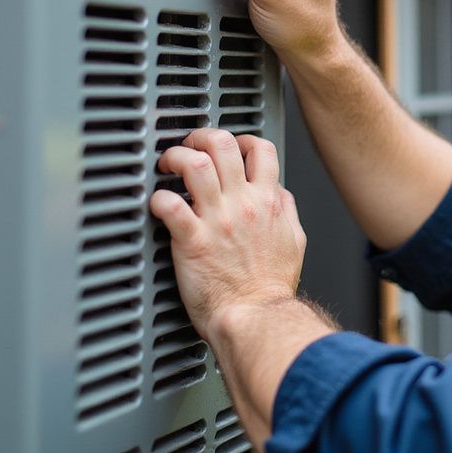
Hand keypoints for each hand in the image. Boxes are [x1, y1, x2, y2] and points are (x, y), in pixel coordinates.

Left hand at [149, 129, 306, 342]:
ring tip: (167, 164)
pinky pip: (169, 205)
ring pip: (194, 165)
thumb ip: (286, 211)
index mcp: (267, 201)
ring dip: (175, 157)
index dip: (241, 138)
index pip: (259, 149)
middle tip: (189, 145)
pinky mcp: (192, 240)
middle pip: (222, 145)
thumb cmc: (271, 287)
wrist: (257, 315)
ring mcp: (217, 220)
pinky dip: (158, 198)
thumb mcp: (295, 241)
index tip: (229, 145)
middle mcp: (242, 204)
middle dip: (201, 137)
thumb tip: (279, 193)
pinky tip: (157, 203)